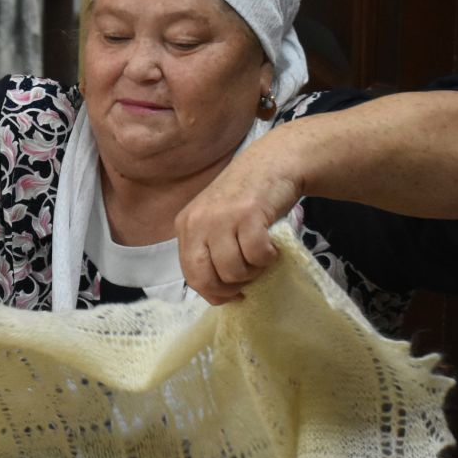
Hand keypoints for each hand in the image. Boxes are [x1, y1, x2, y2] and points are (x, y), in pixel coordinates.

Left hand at [173, 137, 302, 303]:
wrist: (272, 162)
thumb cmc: (245, 198)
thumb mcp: (215, 222)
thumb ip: (210, 251)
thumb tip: (217, 294)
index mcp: (185, 226)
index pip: (190, 275)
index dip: (213, 293)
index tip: (233, 295)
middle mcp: (197, 221)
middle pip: (206, 278)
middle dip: (230, 287)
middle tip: (249, 276)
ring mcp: (221, 217)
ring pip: (233, 271)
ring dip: (253, 271)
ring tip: (261, 255)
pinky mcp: (248, 213)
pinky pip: (256, 255)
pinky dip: (269, 257)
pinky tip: (272, 246)